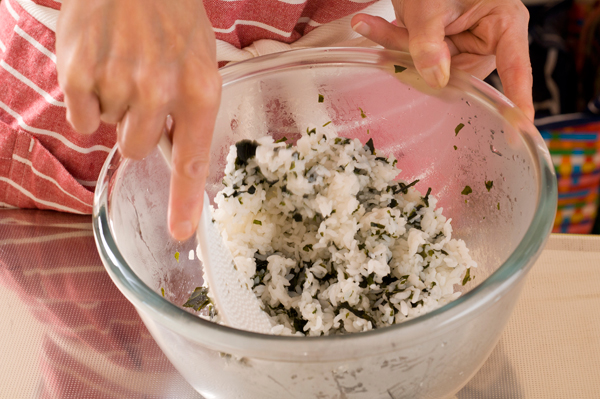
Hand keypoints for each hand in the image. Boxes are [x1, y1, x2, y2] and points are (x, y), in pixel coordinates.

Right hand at [56, 0, 220, 240]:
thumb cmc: (169, 13)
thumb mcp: (199, 57)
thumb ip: (191, 106)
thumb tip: (176, 153)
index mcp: (200, 89)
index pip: (191, 160)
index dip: (185, 202)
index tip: (180, 232)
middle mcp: (160, 90)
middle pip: (137, 150)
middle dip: (135, 130)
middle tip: (138, 91)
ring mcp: (118, 82)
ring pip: (109, 130)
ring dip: (113, 108)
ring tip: (121, 67)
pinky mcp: (79, 73)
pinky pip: (82, 118)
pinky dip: (86, 99)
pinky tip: (98, 66)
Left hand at [351, 0, 533, 119]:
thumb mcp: (431, 5)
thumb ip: (429, 42)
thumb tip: (436, 80)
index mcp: (504, 25)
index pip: (516, 69)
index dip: (519, 101)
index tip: (521, 129)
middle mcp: (488, 41)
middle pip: (458, 77)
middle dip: (420, 63)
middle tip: (392, 38)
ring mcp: (464, 49)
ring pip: (431, 74)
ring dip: (399, 51)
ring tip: (371, 24)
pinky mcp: (442, 53)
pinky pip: (417, 64)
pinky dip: (392, 46)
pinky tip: (368, 26)